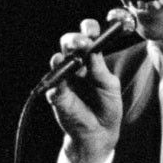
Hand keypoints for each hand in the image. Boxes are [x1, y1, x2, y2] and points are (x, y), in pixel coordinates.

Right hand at [47, 19, 122, 162]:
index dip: (88, 30)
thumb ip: (100, 69)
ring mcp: (65, 79)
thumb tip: (93, 49)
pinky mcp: (57, 96)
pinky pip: (53, 87)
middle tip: (82, 44)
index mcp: (91, 60)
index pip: (87, 37)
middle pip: (69, 44)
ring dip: (61, 57)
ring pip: (57, 61)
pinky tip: (60, 82)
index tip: (92, 30)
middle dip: (74, 40)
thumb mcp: (110, 86)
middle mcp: (76, 65)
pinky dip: (56, 83)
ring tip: (66, 57)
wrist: (100, 133)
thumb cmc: (107, 107)